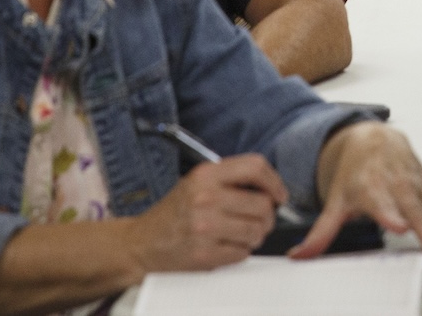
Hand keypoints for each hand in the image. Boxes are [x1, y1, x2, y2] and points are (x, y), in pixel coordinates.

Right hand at [134, 154, 287, 271]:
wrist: (142, 244)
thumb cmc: (173, 214)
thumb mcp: (197, 183)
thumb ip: (230, 179)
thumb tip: (270, 186)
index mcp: (206, 175)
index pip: (255, 167)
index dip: (274, 182)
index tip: (279, 194)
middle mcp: (205, 198)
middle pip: (262, 205)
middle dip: (267, 217)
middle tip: (259, 221)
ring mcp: (205, 227)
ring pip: (257, 231)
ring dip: (255, 236)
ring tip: (241, 235)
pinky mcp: (204, 254)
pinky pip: (242, 253)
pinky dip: (240, 252)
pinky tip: (226, 247)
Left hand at [305, 122, 421, 268]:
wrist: (373, 137)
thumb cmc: (356, 170)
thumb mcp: (335, 199)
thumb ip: (321, 231)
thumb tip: (300, 254)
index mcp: (370, 185)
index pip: (381, 200)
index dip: (390, 213)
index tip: (400, 226)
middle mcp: (396, 182)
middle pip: (415, 209)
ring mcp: (416, 183)